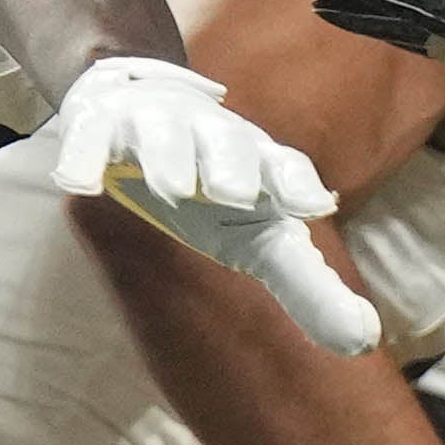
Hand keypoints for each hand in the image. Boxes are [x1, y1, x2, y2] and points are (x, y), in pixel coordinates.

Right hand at [35, 52, 377, 355]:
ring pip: (165, 134)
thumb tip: (363, 340)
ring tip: (173, 185)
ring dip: (170, 156)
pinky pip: (92, 138)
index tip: (314, 205)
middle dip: (232, 165)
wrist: (145, 104)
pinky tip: (80, 182)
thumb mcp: (261, 238)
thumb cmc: (217, 188)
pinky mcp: (102, 125)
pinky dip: (86, 157)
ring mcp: (156, 127)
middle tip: (237, 195)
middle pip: (228, 145)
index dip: (295, 184)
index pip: (285, 168)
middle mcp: (212, 139)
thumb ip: (309, 287)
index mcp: (259, 165)